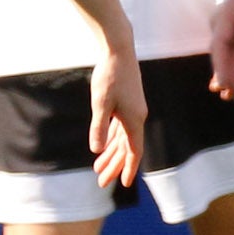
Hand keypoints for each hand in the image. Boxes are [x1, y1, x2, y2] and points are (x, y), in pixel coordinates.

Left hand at [89, 39, 147, 192]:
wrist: (118, 49)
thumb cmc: (109, 76)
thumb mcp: (100, 103)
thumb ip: (99, 127)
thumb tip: (96, 149)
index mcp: (134, 120)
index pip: (134, 151)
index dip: (129, 168)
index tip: (124, 184)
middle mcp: (137, 117)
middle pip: (126, 148)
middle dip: (114, 166)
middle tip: (101, 183)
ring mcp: (132, 110)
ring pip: (122, 139)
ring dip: (111, 154)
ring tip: (98, 169)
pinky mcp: (127, 103)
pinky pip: (120, 128)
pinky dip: (112, 139)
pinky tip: (104, 147)